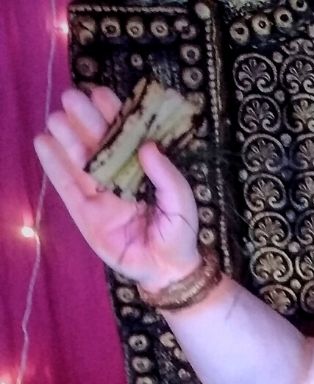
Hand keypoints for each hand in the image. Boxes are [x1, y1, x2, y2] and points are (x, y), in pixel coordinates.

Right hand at [32, 87, 201, 291]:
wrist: (166, 270)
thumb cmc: (179, 234)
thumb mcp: (182, 203)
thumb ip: (168, 177)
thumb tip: (148, 146)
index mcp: (142, 169)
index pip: (125, 136)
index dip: (113, 114)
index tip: (101, 95)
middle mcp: (118, 176)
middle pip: (98, 142)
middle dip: (85, 118)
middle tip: (73, 97)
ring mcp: (99, 193)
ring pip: (79, 159)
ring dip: (67, 136)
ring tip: (56, 117)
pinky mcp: (84, 212)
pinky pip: (66, 185)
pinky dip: (54, 164)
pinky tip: (43, 142)